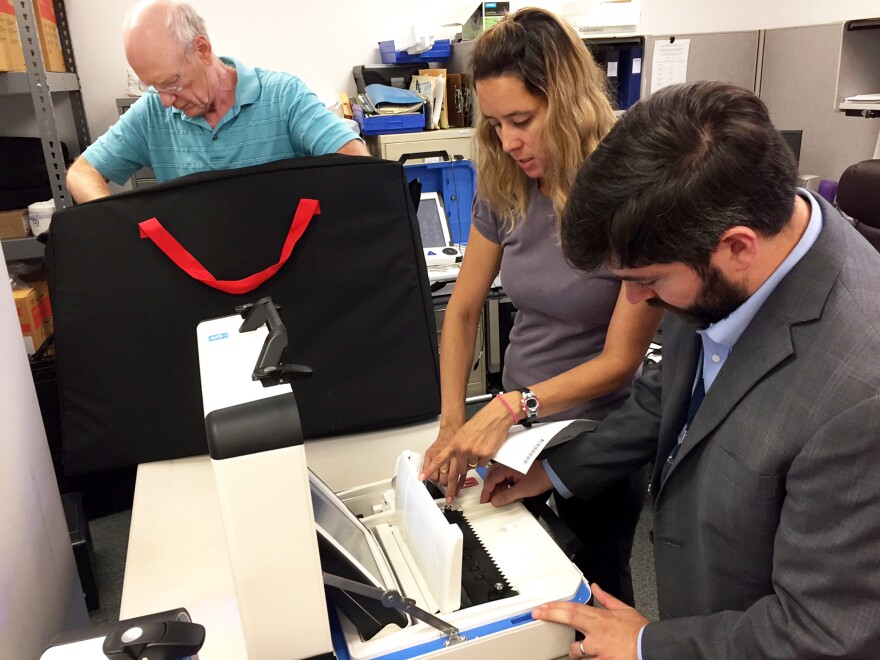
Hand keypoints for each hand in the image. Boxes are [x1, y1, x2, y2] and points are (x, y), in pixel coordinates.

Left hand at [420, 394, 518, 484]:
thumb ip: (457, 446)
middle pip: (460, 469)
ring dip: (475, 460)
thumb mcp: (462, 433)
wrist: (494, 416)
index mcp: (455, 442)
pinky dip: (484, 458)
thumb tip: (456, 457)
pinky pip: (482, 464)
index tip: (423, 477)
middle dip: (464, 465)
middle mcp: (462, 448)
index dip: (430, 470)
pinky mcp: (485, 455)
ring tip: (479, 446)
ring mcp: (473, 452)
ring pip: (472, 467)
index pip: (439, 459)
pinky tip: (486, 448)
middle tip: (470, 454)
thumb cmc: (480, 422)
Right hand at [479, 461, 551, 505]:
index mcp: (506, 467)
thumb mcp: (521, 491)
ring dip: (496, 487)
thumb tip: (494, 502)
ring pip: (497, 476)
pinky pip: (504, 476)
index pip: (491, 479)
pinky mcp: (515, 469)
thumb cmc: (539, 479)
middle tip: (488, 499)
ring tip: (498, 498)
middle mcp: (507, 464)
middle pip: (491, 475)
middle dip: (489, 488)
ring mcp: (511, 466)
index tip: (484, 501)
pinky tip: (505, 492)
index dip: (486, 492)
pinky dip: (502, 484)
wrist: (552, 474)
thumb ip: (506, 496)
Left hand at [532, 584, 646, 659]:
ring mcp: (599, 651)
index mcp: (601, 618)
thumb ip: (607, 599)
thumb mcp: (624, 610)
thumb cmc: (641, 632)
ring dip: (574, 651)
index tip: (542, 607)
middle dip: (550, 616)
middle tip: (538, 616)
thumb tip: (596, 588)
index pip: (573, 609)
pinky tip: (588, 659)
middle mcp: (597, 633)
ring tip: (576, 652)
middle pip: (569, 621)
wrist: (653, 648)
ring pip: (577, 651)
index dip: (555, 607)